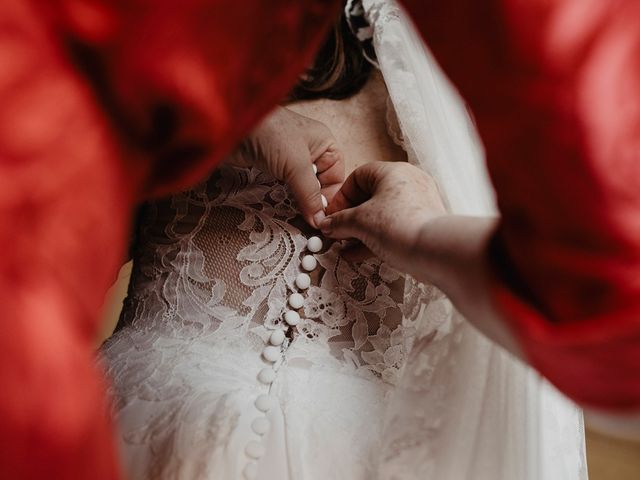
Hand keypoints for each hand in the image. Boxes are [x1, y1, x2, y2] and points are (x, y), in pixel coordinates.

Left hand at [230, 106, 343, 227]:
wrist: (230, 124)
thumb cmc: (270, 134)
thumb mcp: (296, 165)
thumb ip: (309, 194)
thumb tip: (320, 222)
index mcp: (325, 144)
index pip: (337, 179)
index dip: (333, 201)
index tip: (326, 223)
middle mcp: (311, 152)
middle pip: (321, 186)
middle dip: (317, 205)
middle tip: (313, 228)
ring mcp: (291, 160)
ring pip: (303, 189)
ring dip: (301, 205)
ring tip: (302, 224)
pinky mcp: (273, 168)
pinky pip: (286, 189)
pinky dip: (287, 201)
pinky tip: (288, 213)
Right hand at [320, 161, 445, 276]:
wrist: (436, 252)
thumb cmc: (398, 227)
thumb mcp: (359, 222)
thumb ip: (339, 222)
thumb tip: (327, 225)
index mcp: (393, 172)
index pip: (358, 176)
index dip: (341, 197)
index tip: (332, 216)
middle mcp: (408, 183)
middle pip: (370, 197)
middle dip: (349, 218)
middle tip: (336, 233)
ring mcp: (417, 205)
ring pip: (381, 215)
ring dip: (359, 231)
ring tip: (344, 247)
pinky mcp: (422, 226)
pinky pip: (392, 228)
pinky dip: (374, 239)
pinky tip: (356, 255)